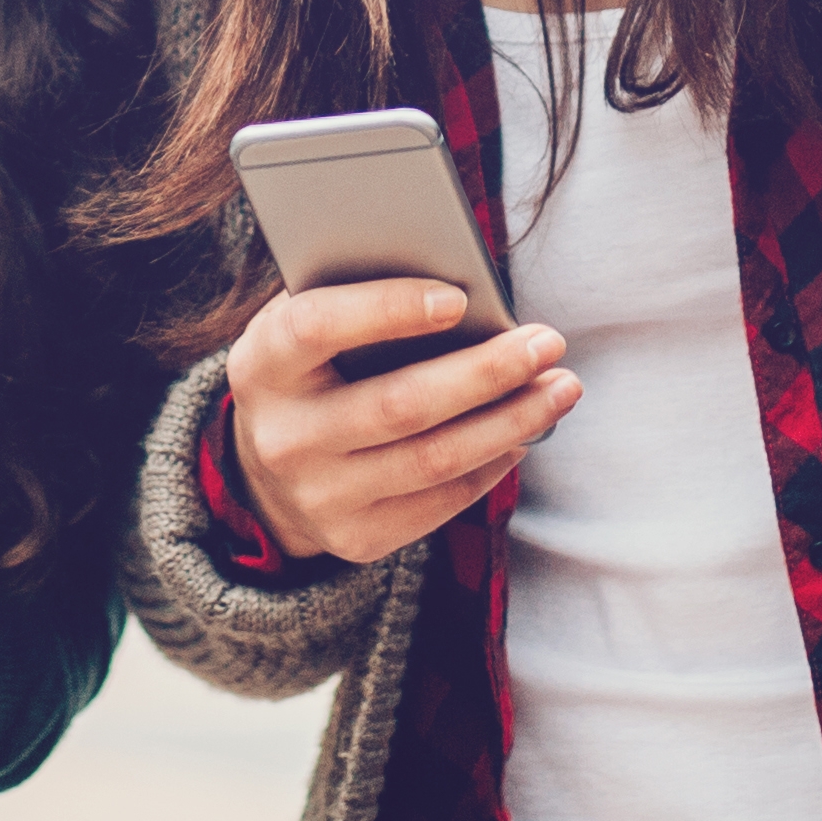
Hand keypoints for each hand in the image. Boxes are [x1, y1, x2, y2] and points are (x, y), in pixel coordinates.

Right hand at [222, 283, 576, 568]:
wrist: (268, 472)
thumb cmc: (310, 369)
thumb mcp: (306, 324)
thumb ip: (358, 296)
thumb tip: (460, 281)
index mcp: (262, 363)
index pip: (318, 327)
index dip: (387, 310)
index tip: (458, 297)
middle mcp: (283, 437)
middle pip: (399, 404)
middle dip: (486, 371)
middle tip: (546, 342)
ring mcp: (319, 496)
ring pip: (434, 459)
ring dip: (511, 421)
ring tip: (559, 387)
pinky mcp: (356, 539)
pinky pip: (442, 501)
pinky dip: (492, 464)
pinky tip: (524, 432)